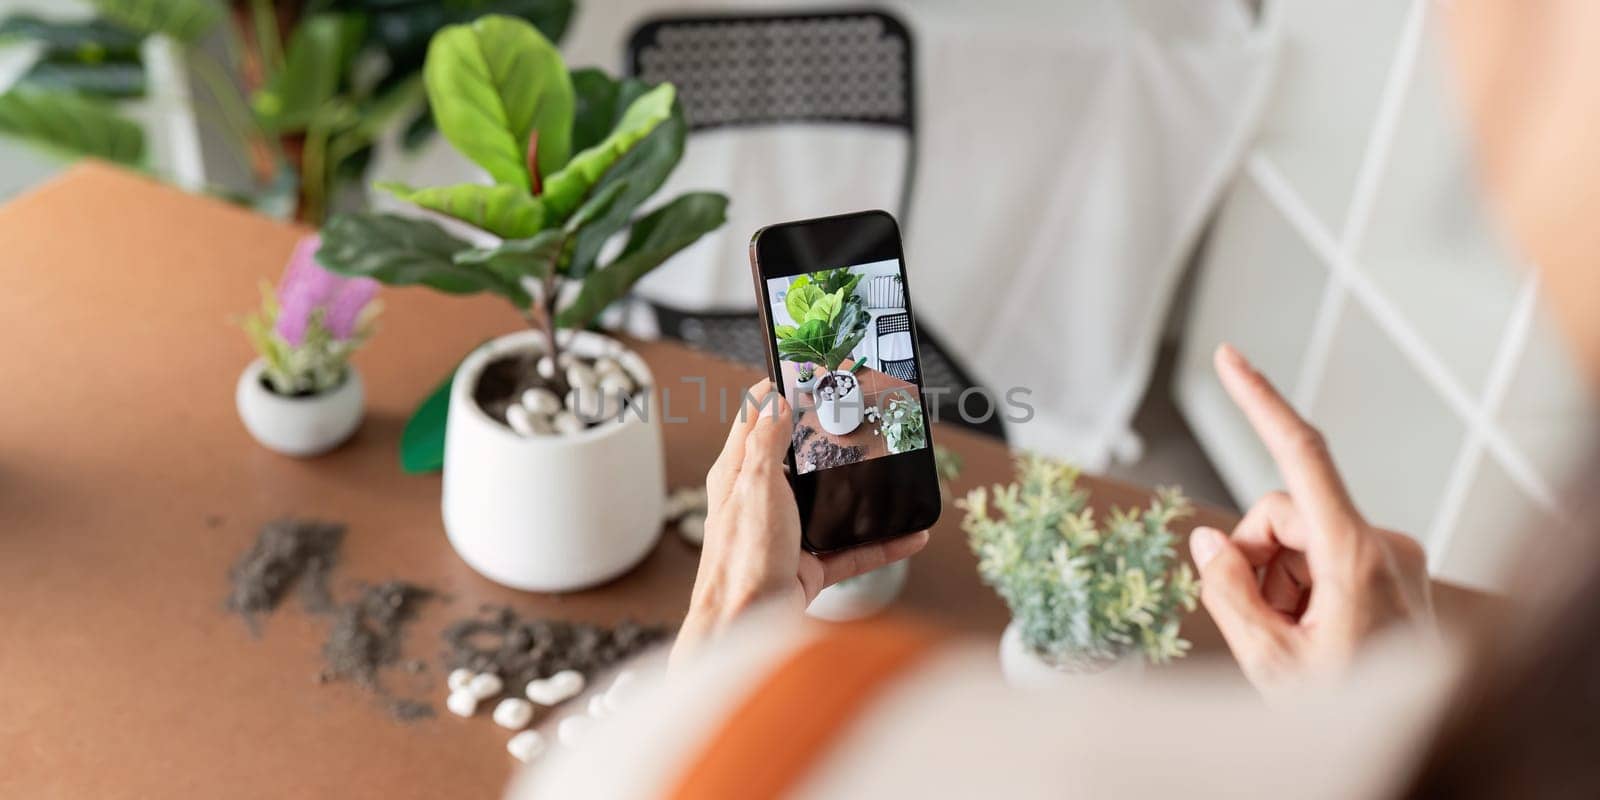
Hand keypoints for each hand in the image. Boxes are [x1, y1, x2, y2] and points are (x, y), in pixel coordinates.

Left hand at [672, 380, 929, 664]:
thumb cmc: (740, 562)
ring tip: (892, 470)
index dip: (781, 391)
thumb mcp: (755, 486)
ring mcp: (786, 536)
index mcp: (738, 476)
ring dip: (863, 492)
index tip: (812, 372)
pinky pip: (853, 552)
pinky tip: (911, 535)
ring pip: (831, 505)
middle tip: (863, 414)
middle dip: (831, 438)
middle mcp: (761, 502)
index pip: (756, 419)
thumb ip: (767, 441)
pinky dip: (883, 544)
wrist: (743, 631)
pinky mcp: (807, 569)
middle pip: (799, 459)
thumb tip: (776, 397)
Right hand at [1190, 345, 1431, 694]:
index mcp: (1356, 558)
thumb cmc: (1350, 714)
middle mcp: (1383, 545)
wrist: (1418, 745)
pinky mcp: (1393, 571)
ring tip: (1291, 640)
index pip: (1300, 455)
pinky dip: (1303, 589)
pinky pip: (1325, 557)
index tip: (1228, 358)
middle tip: (1255, 621)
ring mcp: (1393, 558)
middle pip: (1281, 513)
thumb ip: (1228, 592)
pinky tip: (1313, 636)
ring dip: (1278, 582)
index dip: (1259, 401)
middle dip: (1253, 558)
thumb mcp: (1271, 663)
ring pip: (1299, 539)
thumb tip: (1208, 540)